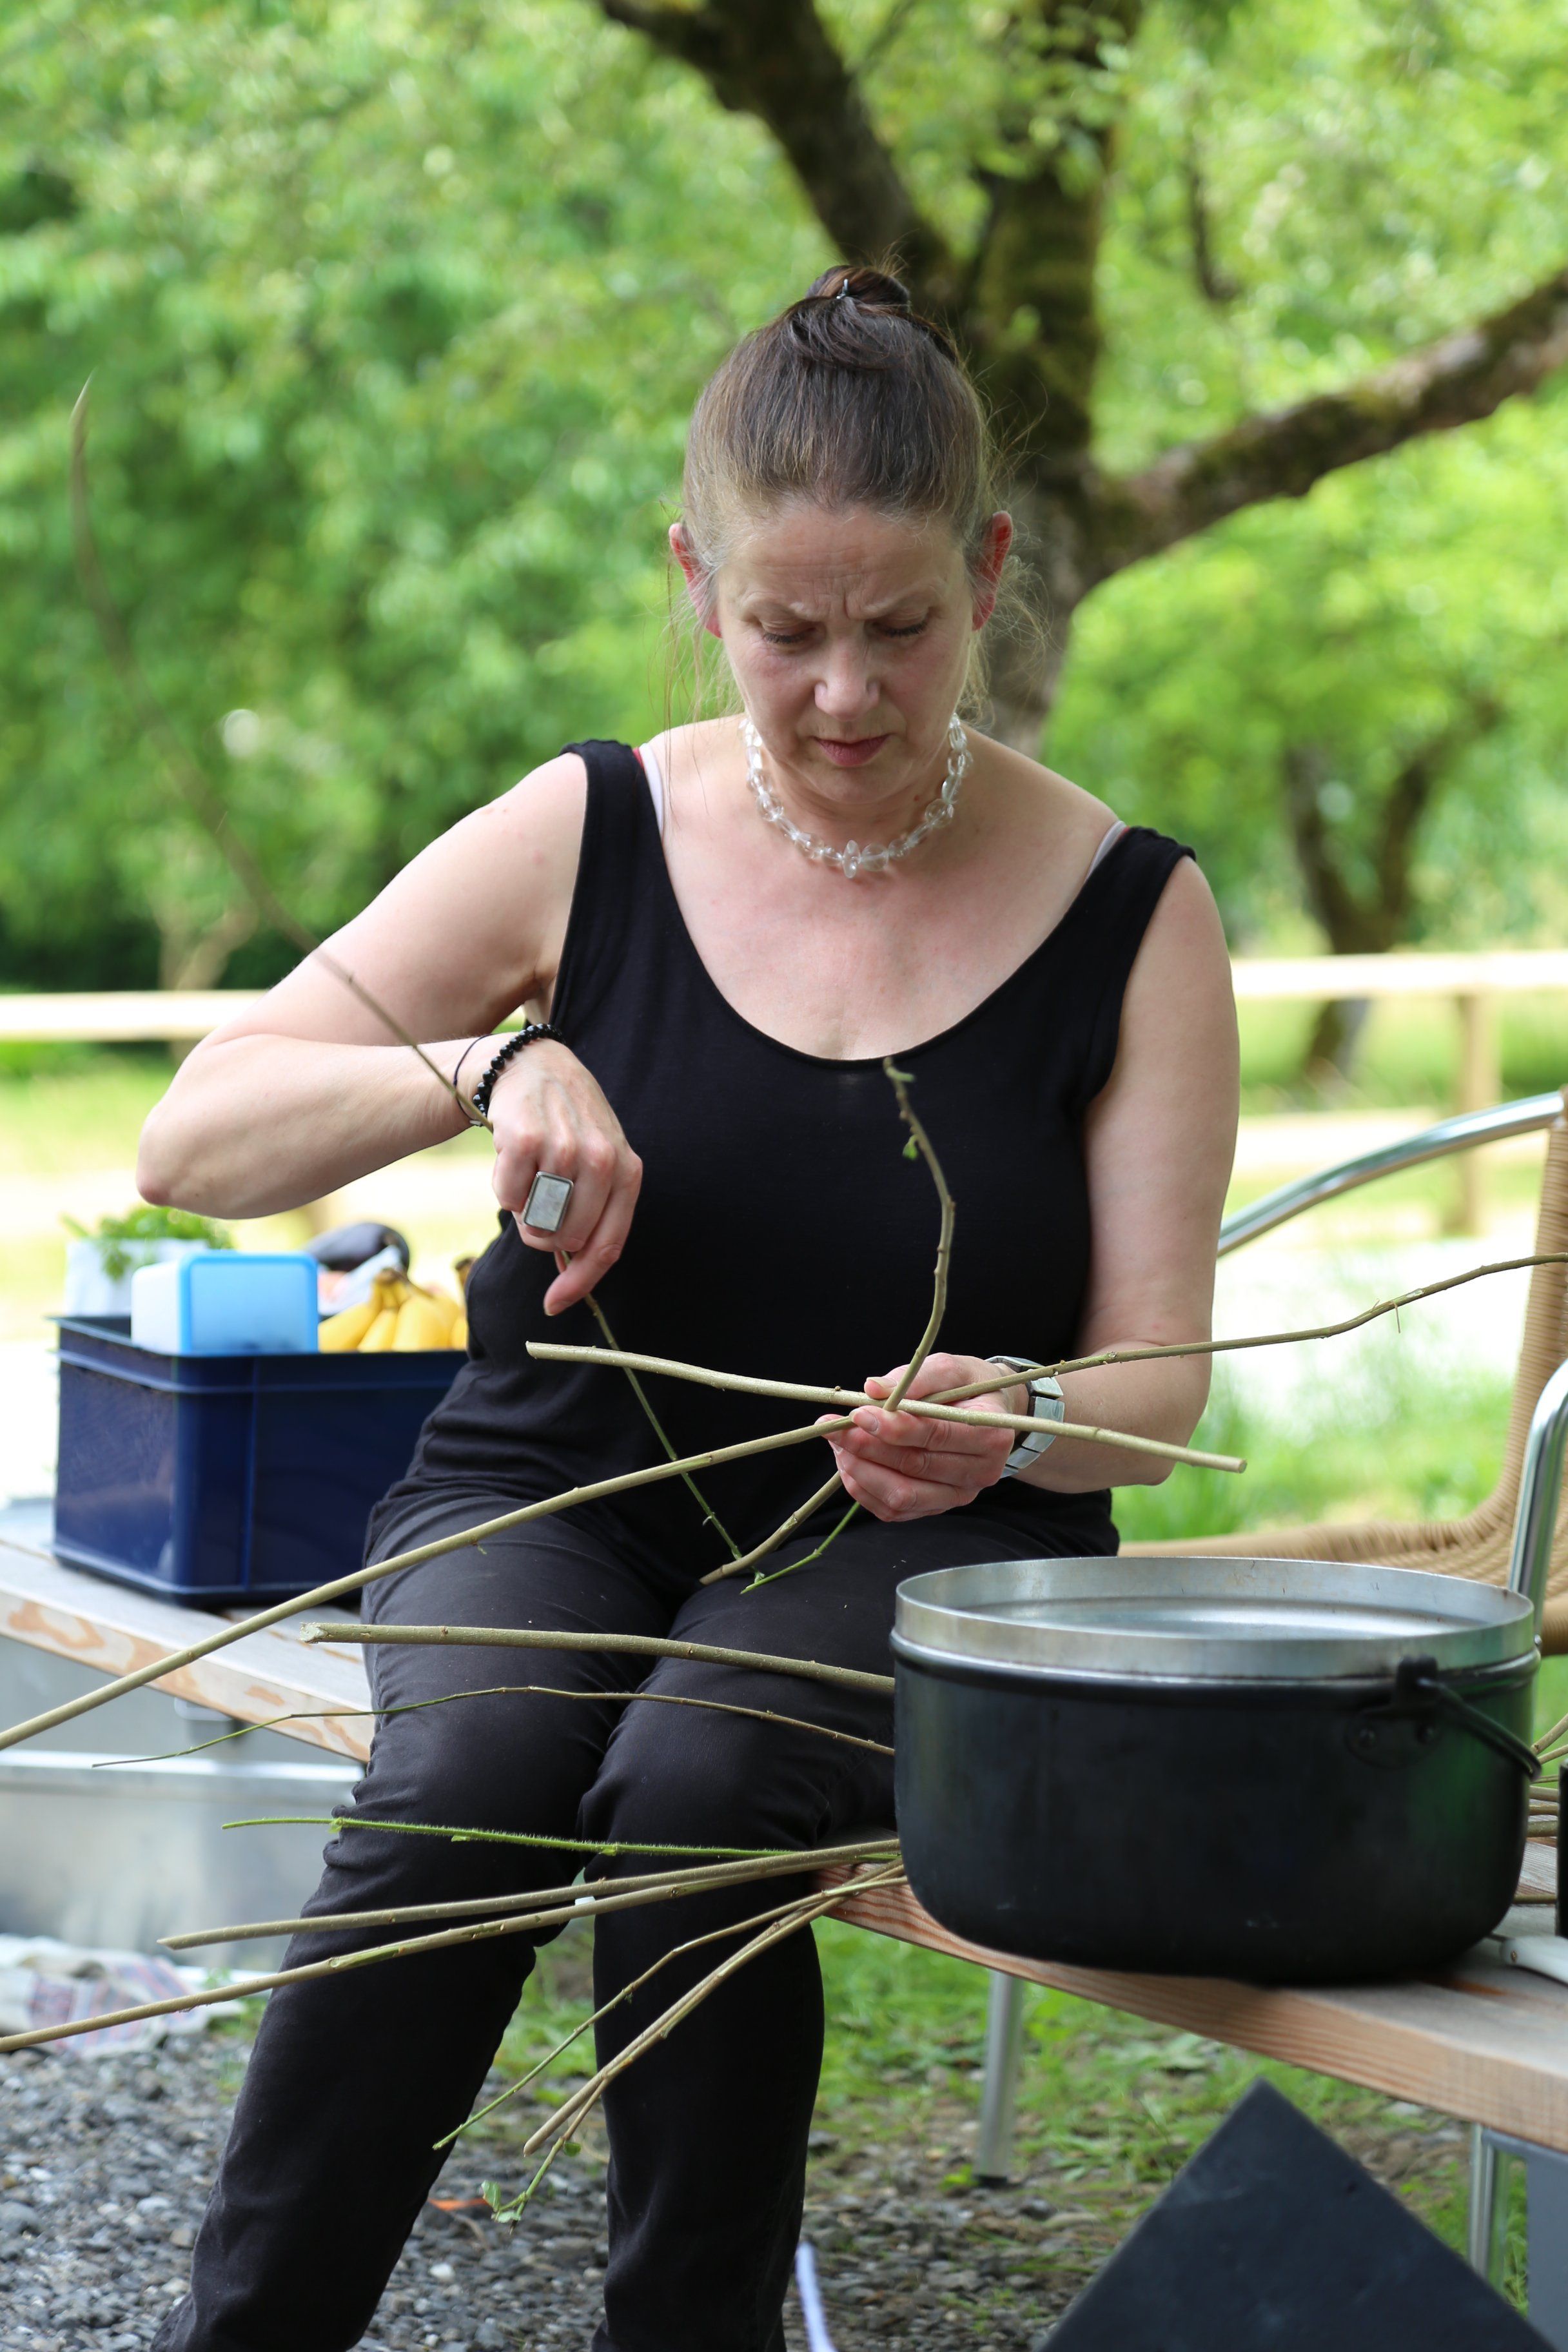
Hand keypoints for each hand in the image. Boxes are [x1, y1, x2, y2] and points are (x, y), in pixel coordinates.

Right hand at [488, 1043, 641, 1313]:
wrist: (534, 1068)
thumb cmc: (567, 1127)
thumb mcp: (596, 1165)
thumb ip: (591, 1217)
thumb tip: (569, 1281)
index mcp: (627, 1172)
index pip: (607, 1245)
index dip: (580, 1283)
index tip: (555, 1305)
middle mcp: (602, 1159)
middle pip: (566, 1240)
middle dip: (545, 1237)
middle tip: (538, 1207)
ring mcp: (566, 1147)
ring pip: (535, 1222)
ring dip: (522, 1210)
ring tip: (530, 1175)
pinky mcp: (527, 1138)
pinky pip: (507, 1196)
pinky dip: (503, 1187)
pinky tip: (512, 1159)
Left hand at [819, 1352, 1026, 1523]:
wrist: (988, 1412)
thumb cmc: (968, 1386)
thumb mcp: (949, 1368)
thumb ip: (914, 1378)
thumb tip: (872, 1388)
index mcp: (990, 1435)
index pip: (935, 1436)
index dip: (893, 1427)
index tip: (858, 1413)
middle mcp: (980, 1473)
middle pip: (914, 1467)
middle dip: (866, 1447)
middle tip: (833, 1427)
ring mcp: (958, 1495)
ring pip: (901, 1496)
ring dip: (861, 1471)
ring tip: (838, 1444)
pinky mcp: (936, 1507)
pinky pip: (894, 1510)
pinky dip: (865, 1489)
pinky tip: (849, 1463)